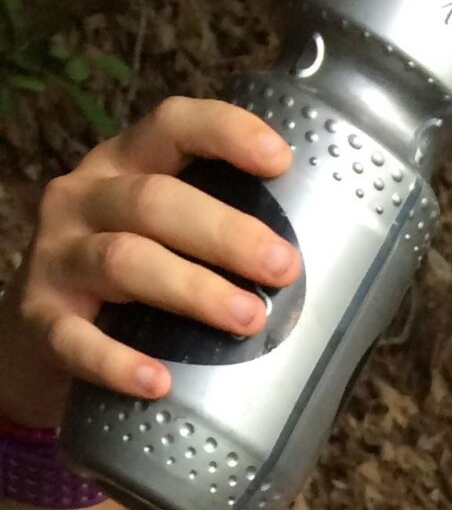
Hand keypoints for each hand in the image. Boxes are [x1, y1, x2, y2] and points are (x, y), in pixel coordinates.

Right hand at [0, 96, 299, 430]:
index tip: (281, 160)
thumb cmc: (136, 295)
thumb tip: (352, 298)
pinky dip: (117, 362)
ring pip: (123, 260)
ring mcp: (57, 258)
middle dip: (225, 232)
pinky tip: (157, 382)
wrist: (42, 345)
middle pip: (154, 200)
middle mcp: (87, 200)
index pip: (171, 127)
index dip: (224, 133)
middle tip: (285, 269)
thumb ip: (230, 255)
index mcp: (127, 170)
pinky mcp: (40, 321)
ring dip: (190, 289)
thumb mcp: (171, 248)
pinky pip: (76, 340)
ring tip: (248, 320)